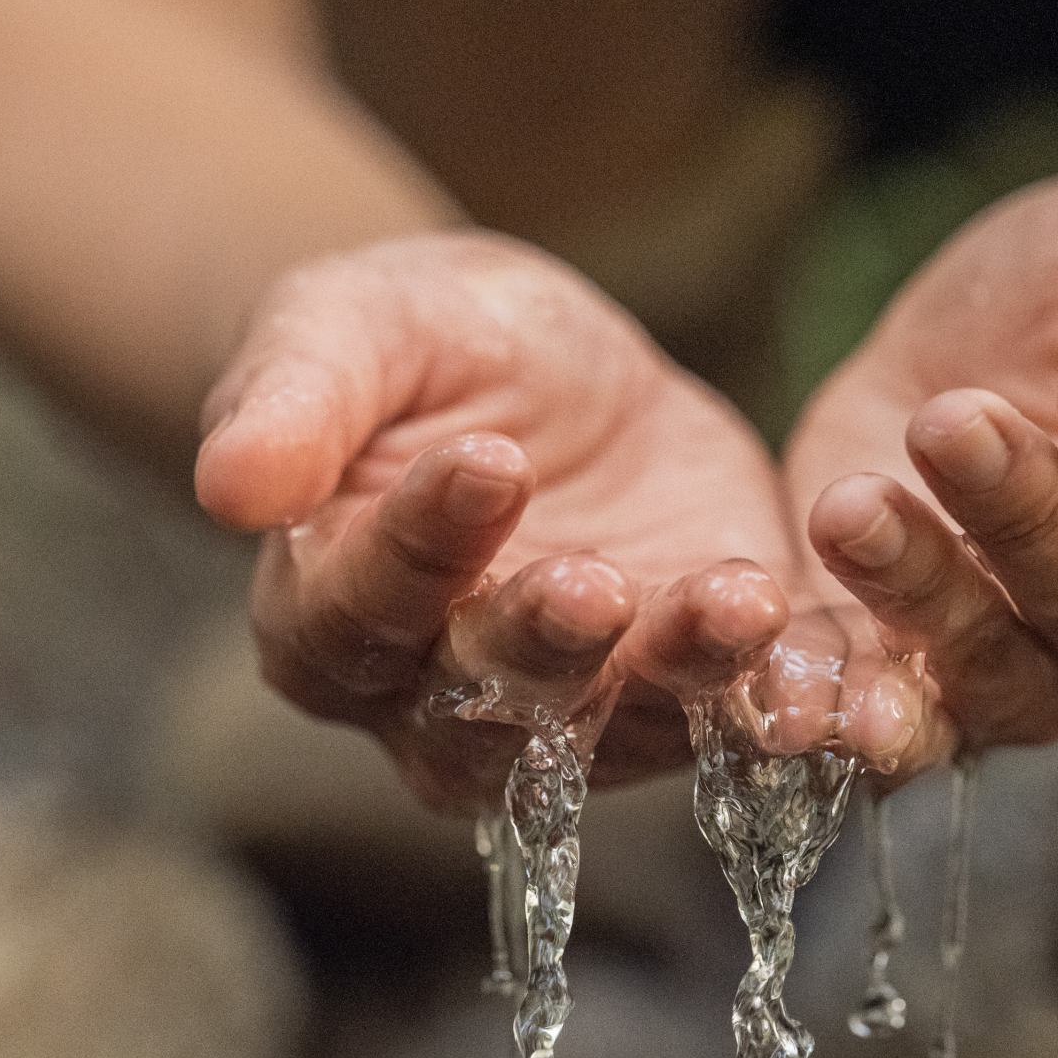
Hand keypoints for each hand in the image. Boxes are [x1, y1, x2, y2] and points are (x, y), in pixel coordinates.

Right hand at [194, 232, 921, 804]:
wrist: (530, 362)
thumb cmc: (406, 345)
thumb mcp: (342, 329)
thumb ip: (293, 402)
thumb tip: (229, 486)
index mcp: (325, 618)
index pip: (358, 607)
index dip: (415, 546)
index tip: (480, 464)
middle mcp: (435, 703)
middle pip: (484, 703)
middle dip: (544, 643)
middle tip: (595, 581)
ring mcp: (570, 715)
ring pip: (617, 728)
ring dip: (681, 676)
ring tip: (735, 601)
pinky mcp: (685, 694)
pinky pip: (732, 720)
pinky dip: (782, 705)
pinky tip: (828, 679)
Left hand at [787, 168, 1057, 759]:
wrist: (998, 322)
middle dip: (1028, 521)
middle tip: (953, 422)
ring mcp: (1040, 670)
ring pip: (995, 674)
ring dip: (921, 598)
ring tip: (850, 504)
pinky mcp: (918, 677)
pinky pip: (893, 723)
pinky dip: (841, 712)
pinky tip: (787, 683)